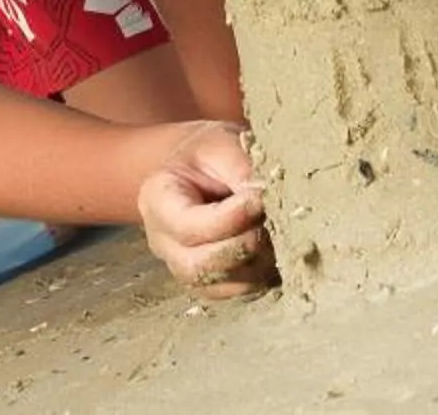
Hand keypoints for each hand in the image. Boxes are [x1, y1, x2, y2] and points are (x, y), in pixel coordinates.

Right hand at [138, 122, 273, 299]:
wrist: (206, 168)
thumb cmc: (211, 153)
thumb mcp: (221, 144)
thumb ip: (240, 167)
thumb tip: (266, 194)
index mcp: (157, 201)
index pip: (188, 226)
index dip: (230, 219)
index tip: (260, 199)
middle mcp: (163, 242)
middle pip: (199, 265)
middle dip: (243, 245)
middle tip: (275, 218)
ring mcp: (184, 267)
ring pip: (221, 284)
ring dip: (257, 263)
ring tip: (281, 231)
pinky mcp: (211, 283)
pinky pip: (238, 292)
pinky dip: (263, 275)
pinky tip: (278, 247)